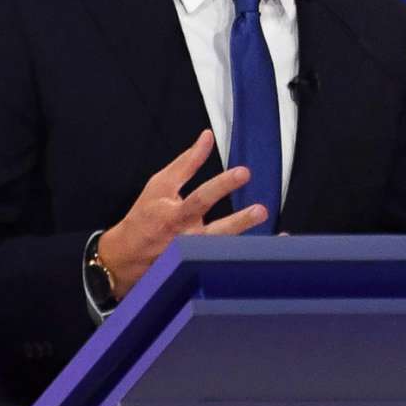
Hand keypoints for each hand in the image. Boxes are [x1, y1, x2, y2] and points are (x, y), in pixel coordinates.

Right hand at [96, 130, 266, 299]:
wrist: (126, 258)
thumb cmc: (144, 216)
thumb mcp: (160, 185)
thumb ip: (187, 163)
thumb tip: (208, 136)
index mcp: (174, 216)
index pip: (200, 200)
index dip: (222, 186)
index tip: (243, 172)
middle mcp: (187, 240)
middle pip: (216, 233)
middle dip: (239, 222)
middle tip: (261, 210)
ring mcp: (195, 258)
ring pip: (226, 253)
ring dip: (253, 245)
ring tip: (279, 236)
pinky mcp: (202, 269)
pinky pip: (231, 263)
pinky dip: (253, 258)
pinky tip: (276, 251)